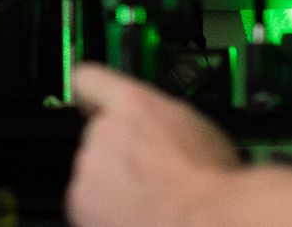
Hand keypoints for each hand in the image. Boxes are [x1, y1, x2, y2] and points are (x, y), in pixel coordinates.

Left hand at [69, 63, 239, 226]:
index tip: (88, 101)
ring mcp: (89, 166)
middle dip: (117, 152)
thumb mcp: (196, 126)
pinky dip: (104, 210)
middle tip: (147, 172)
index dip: (88, 93)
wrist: (205, 219)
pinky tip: (135, 215)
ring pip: (93, 170)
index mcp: (133, 102)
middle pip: (98, 135)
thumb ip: (161, 117)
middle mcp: (103, 129)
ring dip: (111, 182)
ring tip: (147, 198)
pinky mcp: (80, 200)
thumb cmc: (211, 180)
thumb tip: (160, 127)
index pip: (88, 79)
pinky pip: (87, 202)